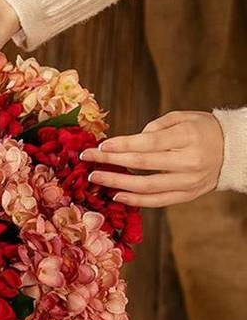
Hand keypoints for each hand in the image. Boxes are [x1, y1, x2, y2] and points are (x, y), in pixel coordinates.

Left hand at [80, 111, 223, 206]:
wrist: (233, 151)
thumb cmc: (202, 130)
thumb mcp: (184, 118)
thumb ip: (156, 127)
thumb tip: (128, 143)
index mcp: (188, 137)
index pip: (147, 143)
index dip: (121, 145)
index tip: (100, 146)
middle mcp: (188, 161)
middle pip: (142, 164)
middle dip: (110, 161)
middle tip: (88, 159)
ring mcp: (188, 182)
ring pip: (145, 186)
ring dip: (116, 183)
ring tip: (95, 177)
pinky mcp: (186, 196)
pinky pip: (156, 201)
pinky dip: (134, 200)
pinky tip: (115, 195)